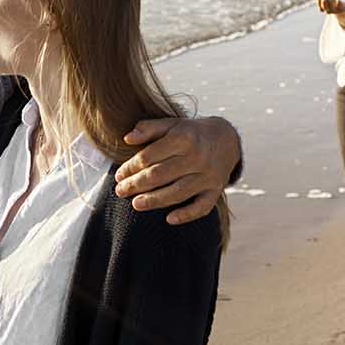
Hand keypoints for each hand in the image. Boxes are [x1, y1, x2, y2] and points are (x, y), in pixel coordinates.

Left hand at [116, 116, 240, 224]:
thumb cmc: (190, 133)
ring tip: (135, 204)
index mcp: (183, 138)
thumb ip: (148, 128)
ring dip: (154, 201)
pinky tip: (169, 219)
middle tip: (120, 191)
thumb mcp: (171, 124)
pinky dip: (186, 214)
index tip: (118, 175)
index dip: (130, 167)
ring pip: (177, 192)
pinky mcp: (216, 191)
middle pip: (160, 175)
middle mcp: (197, 158)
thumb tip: (127, 139)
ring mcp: (207, 176)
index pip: (149, 156)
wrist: (226, 140)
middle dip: (136, 185)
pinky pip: (202, 207)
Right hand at [306, 0, 344, 27]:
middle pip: (325, 9)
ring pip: (332, 9)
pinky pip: (341, 8)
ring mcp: (336, 11)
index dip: (319, 3)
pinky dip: (339, 4)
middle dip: (324, 3)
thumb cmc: (331, 4)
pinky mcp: (343, 9)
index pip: (320, 8)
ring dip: (330, 3)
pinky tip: (338, 0)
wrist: (342, 11)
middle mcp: (330, 11)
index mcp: (324, 9)